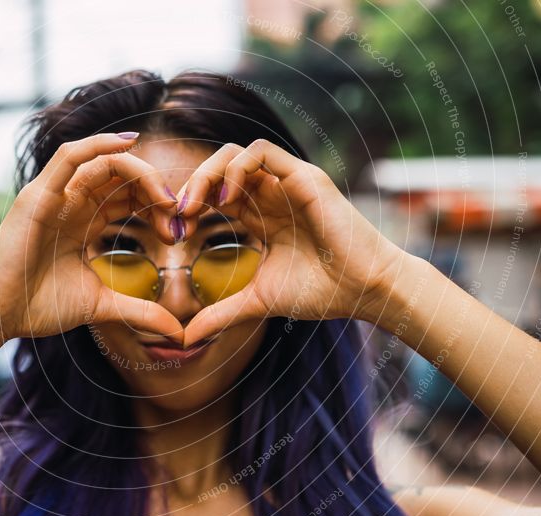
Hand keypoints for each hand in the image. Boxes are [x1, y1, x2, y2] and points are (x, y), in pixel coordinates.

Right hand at [0, 133, 184, 343]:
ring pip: (104, 162)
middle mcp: (71, 202)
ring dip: (140, 173)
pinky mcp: (39, 196)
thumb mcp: (101, 306)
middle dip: (156, 190)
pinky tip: (128, 143)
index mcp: (84, 220)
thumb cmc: (38, 306)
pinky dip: (98, 144)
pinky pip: (69, 157)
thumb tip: (179, 334)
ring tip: (163, 197)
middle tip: (178, 216)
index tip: (179, 231)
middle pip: (123, 176)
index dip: (157, 205)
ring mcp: (54, 195)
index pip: (128, 196)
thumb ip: (140, 312)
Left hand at [176, 139, 412, 346]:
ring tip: (195, 206)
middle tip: (177, 216)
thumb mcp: (258, 302)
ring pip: (235, 153)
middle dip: (191, 186)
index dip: (191, 206)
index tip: (176, 234)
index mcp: (261, 216)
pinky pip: (261, 151)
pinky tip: (226, 199)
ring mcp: (287, 182)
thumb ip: (221, 314)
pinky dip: (236, 168)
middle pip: (219, 169)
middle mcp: (272, 194)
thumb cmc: (321, 293)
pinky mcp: (303, 177)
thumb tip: (186, 338)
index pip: (215, 194)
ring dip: (207, 173)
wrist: (365, 291)